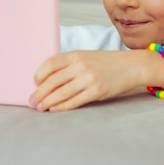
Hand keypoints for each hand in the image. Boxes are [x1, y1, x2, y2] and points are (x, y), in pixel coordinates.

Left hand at [29, 50, 144, 111]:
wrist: (132, 66)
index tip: (34, 83)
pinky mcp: (97, 91)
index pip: (50, 64)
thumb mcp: (88, 57)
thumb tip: (49, 80)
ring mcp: (89, 79)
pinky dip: (62, 107)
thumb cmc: (108, 63)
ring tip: (40, 108)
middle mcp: (81, 66)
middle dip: (39, 93)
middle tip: (31, 101)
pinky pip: (75, 101)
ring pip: (61, 93)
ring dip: (47, 102)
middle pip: (52, 81)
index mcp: (77, 55)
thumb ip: (70, 64)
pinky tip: (54, 109)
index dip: (39, 75)